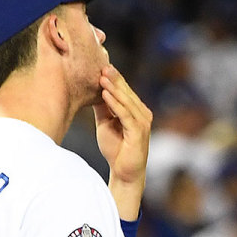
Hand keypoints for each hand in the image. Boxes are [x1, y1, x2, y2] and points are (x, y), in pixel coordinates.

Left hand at [94, 65, 151, 219]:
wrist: (124, 172)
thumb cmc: (116, 149)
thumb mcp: (106, 124)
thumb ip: (103, 108)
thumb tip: (94, 90)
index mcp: (136, 111)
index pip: (124, 91)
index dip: (113, 78)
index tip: (100, 64)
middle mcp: (142, 114)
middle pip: (127, 92)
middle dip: (114, 78)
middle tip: (102, 64)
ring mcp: (142, 123)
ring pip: (127, 101)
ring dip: (114, 89)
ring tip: (102, 76)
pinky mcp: (139, 132)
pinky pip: (126, 115)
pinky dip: (116, 104)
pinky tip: (105, 95)